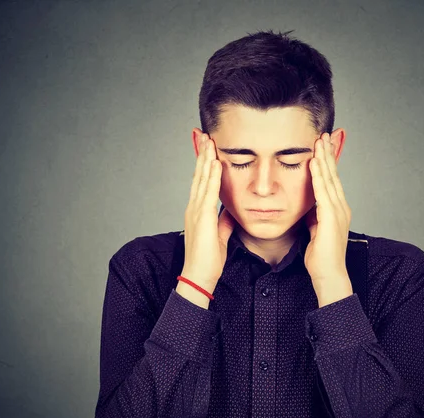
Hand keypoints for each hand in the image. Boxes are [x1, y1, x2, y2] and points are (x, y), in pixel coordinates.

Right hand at [181, 133, 235, 296]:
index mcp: (197, 211)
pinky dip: (212, 177)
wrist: (198, 276)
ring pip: (202, 179)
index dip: (204, 164)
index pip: (201, 182)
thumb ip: (223, 221)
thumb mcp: (219, 235)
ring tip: (209, 141)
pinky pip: (208, 193)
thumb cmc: (208, 259)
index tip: (208, 148)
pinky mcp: (202, 218)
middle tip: (205, 135)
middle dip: (202, 155)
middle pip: (198, 175)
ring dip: (205, 159)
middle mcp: (194, 208)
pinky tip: (216, 163)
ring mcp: (196, 212)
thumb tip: (230, 211)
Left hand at [303, 133, 352, 301]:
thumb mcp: (315, 230)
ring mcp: (338, 212)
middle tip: (323, 135)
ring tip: (319, 141)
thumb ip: (313, 216)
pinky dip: (319, 176)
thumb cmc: (321, 257)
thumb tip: (307, 206)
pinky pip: (323, 192)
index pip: (331, 181)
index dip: (327, 162)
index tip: (321, 146)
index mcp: (337, 210)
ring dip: (324, 159)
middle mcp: (341, 207)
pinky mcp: (331, 218)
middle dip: (328, 154)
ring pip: (330, 179)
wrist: (329, 275)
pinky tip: (314, 163)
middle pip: (333, 175)